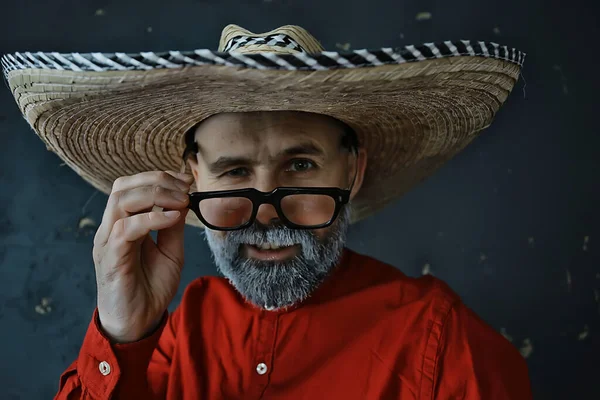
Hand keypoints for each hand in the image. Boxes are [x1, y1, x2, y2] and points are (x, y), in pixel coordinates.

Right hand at [92, 171, 192, 342]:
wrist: (138, 322)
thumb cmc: (151, 287)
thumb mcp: (171, 251)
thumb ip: (173, 226)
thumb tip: (183, 200)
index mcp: (124, 223)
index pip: (131, 186)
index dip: (159, 178)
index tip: (186, 181)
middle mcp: (112, 228)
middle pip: (122, 187)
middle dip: (156, 180)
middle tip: (184, 189)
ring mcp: (108, 242)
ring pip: (120, 201)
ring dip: (154, 195)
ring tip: (180, 202)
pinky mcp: (111, 258)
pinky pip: (125, 229)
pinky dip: (152, 218)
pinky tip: (172, 219)